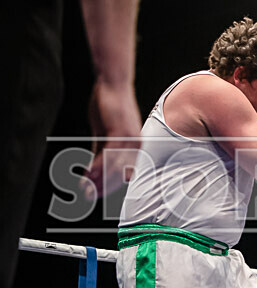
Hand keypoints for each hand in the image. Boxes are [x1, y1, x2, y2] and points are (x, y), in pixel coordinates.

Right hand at [81, 79, 141, 199]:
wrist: (112, 85)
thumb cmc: (107, 107)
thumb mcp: (103, 133)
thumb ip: (100, 151)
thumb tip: (92, 170)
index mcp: (135, 147)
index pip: (124, 173)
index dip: (110, 186)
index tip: (96, 194)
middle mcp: (136, 146)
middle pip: (120, 174)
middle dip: (103, 187)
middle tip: (87, 197)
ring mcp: (130, 139)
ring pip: (114, 167)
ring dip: (98, 180)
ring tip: (84, 189)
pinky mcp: (121, 132)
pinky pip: (109, 154)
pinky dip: (97, 166)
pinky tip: (86, 174)